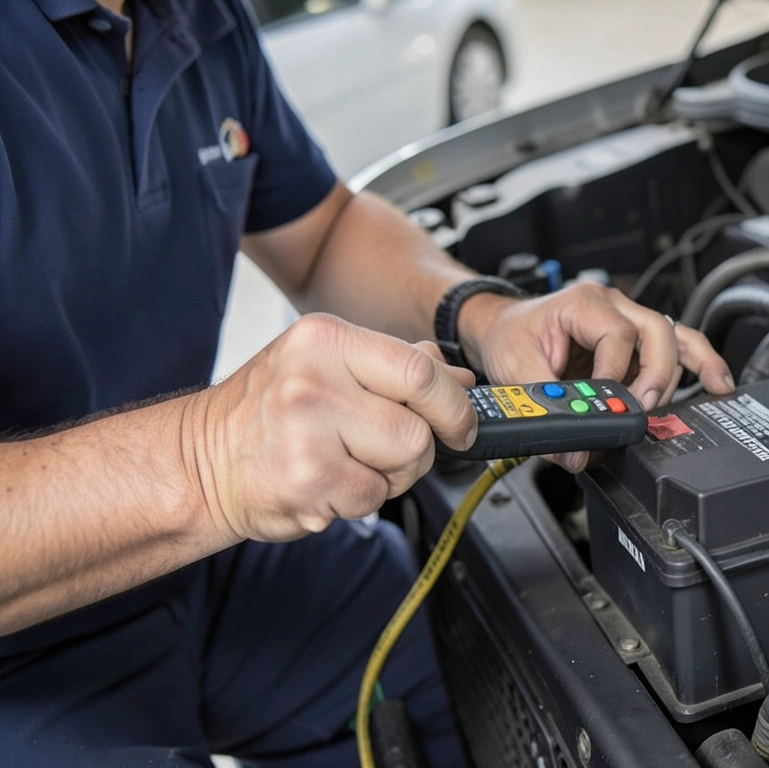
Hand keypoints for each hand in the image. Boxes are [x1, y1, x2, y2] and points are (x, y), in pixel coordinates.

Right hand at [191, 314, 477, 541]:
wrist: (198, 460)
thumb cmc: (266, 413)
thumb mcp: (327, 366)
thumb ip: (395, 366)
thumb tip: (459, 377)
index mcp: (325, 338)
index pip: (420, 369)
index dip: (455, 405)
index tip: (462, 425)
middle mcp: (314, 379)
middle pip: (418, 425)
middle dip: (419, 448)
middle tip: (391, 451)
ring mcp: (307, 431)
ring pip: (403, 463)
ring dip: (388, 475)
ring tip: (347, 463)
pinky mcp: (306, 480)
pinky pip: (373, 497)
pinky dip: (359, 500)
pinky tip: (326, 484)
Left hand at [458, 283, 735, 470]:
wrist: (504, 327)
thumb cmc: (510, 338)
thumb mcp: (514, 370)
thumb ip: (543, 410)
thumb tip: (575, 451)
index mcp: (582, 304)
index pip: (616, 336)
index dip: (615, 375)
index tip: (607, 404)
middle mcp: (612, 307)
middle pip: (656, 332)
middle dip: (657, 375)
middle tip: (645, 408)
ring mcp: (629, 321)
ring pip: (674, 337)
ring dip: (685, 371)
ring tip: (699, 396)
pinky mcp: (637, 342)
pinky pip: (679, 345)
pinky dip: (701, 363)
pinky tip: (718, 383)